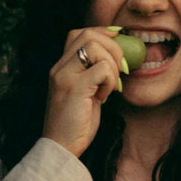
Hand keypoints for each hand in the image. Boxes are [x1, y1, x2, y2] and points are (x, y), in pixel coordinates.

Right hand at [43, 27, 124, 156]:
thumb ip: (92, 73)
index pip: (78, 33)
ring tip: (109, 86)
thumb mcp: (83, 92)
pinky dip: (110, 81)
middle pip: (88, 35)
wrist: (61, 147)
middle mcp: (59, 68)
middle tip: (121, 68)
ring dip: (112, 65)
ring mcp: (65, 76)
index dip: (102, 32)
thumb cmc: (76, 123)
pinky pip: (102, 69)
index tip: (118, 43)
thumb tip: (117, 55)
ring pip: (95, 48)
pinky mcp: (75, 88)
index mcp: (60, 67)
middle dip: (113, 47)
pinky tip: (104, 96)